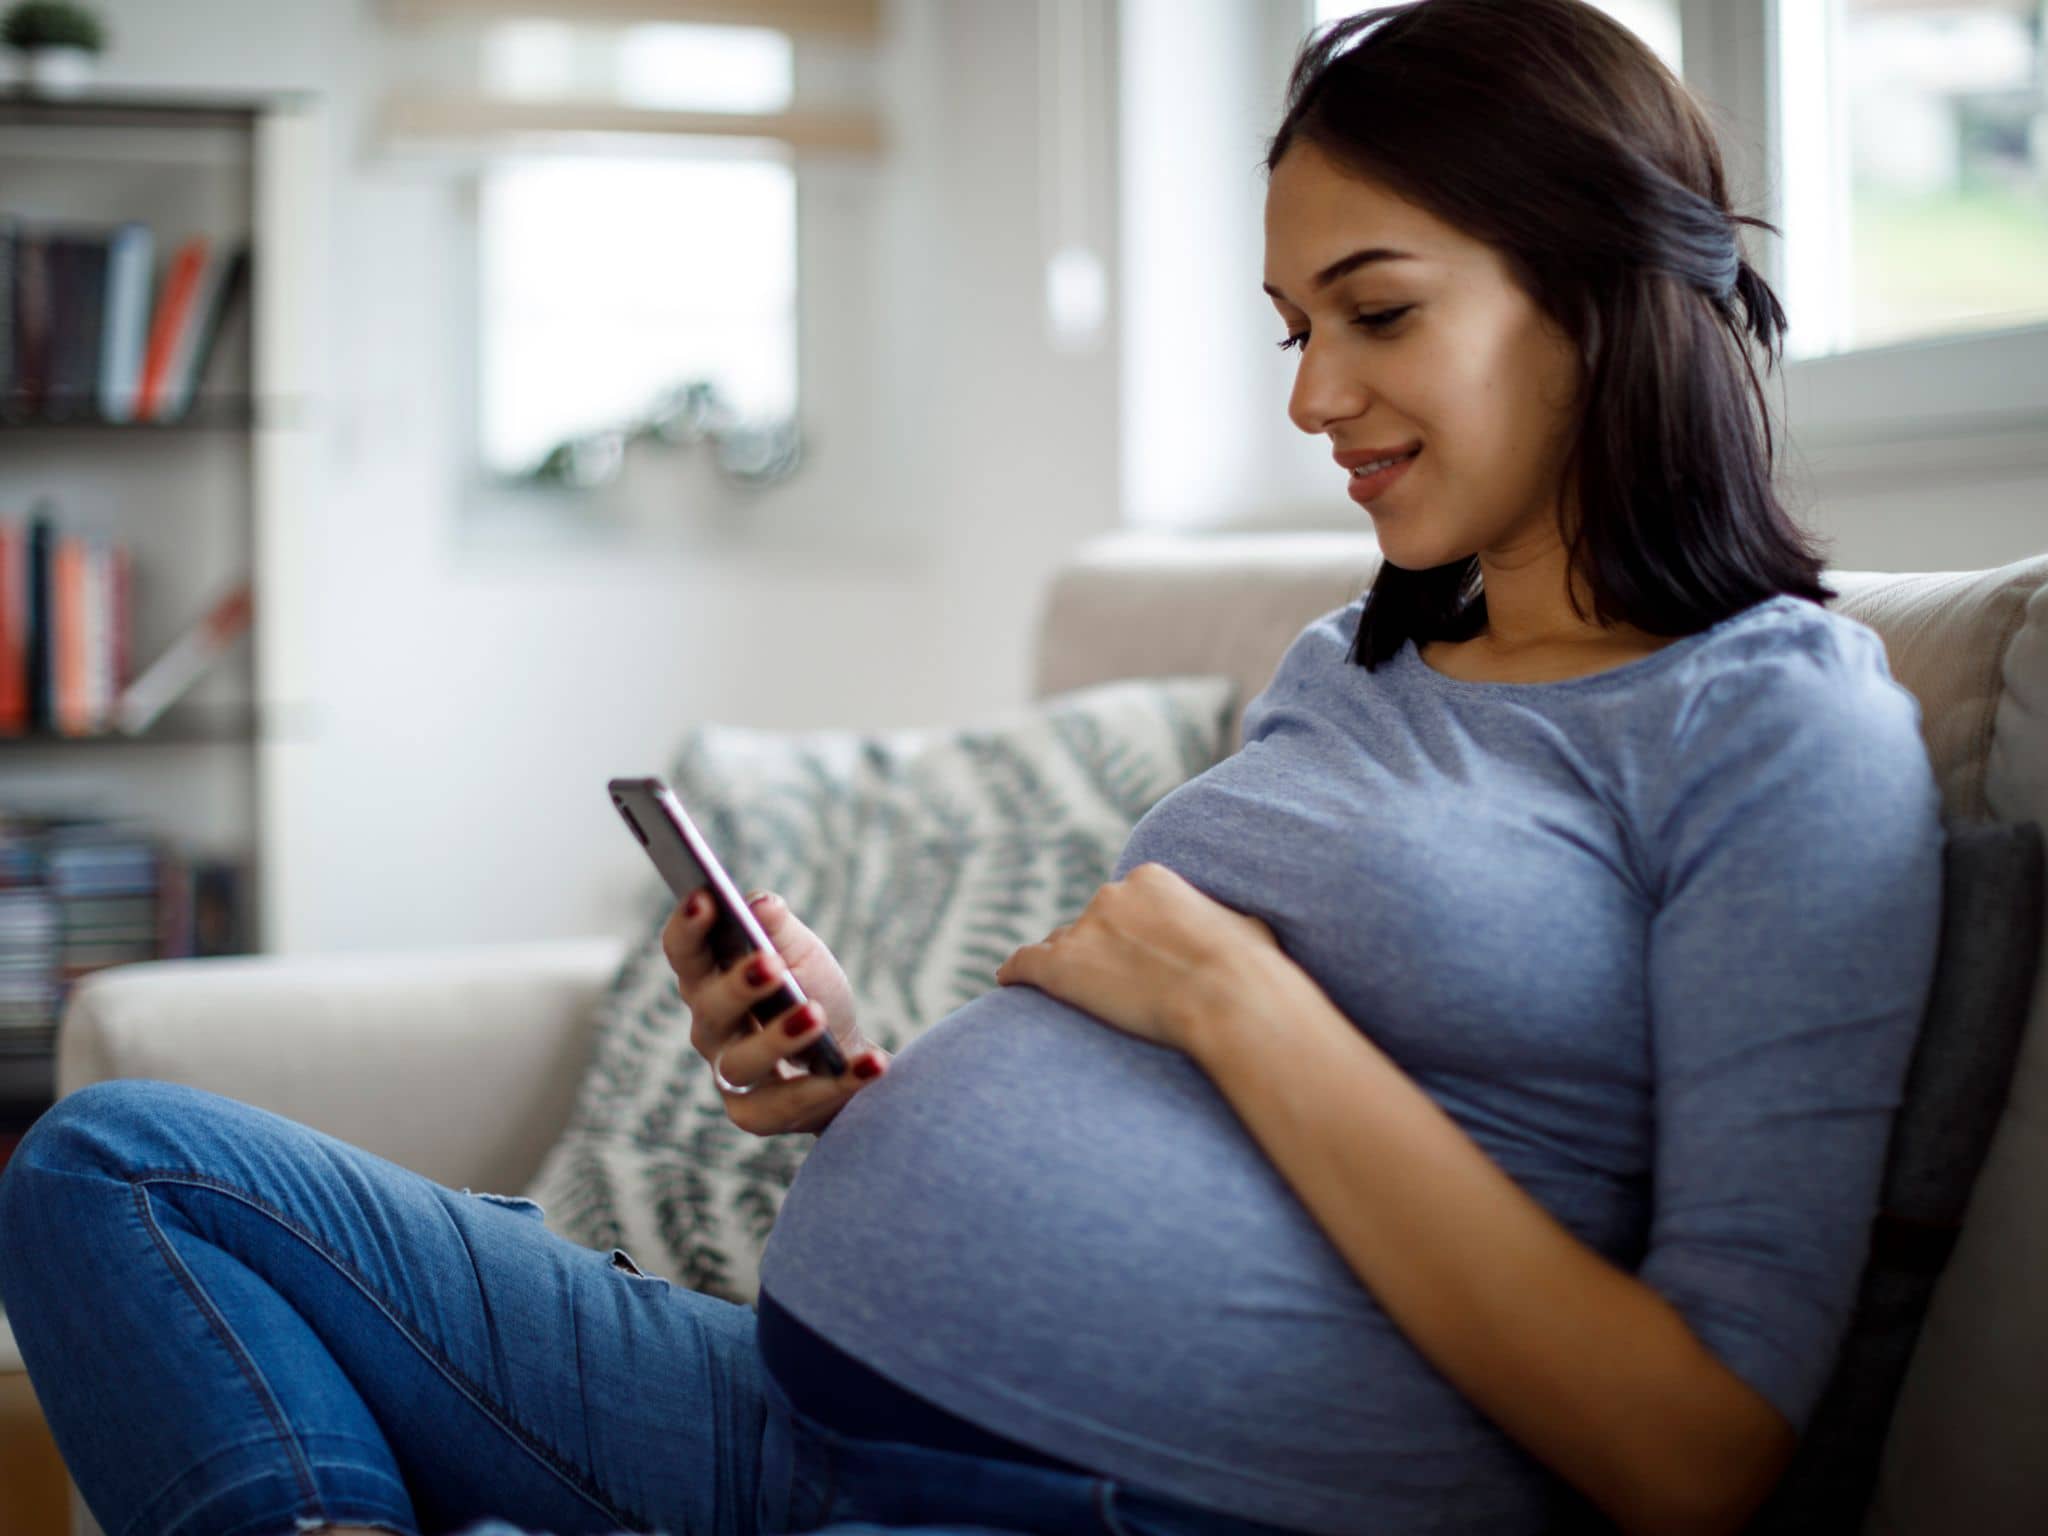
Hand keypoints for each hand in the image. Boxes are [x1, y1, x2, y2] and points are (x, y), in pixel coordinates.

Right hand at [663, 890, 889, 1136]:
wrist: (842, 1057)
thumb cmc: (811, 993)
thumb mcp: (802, 954)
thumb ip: (780, 928)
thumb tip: (761, 904)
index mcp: (710, 979)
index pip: (685, 952)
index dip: (687, 928)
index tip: (705, 899)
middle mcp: (710, 1029)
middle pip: (709, 1008)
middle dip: (738, 985)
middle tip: (770, 964)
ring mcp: (729, 1075)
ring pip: (742, 1062)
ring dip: (779, 1038)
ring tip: (816, 1015)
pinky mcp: (756, 1115)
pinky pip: (789, 1103)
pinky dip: (836, 1084)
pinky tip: (871, 1064)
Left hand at [994, 862, 1285, 1054]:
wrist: (1228, 998)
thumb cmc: (1249, 969)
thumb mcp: (1244, 925)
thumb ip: (1219, 919)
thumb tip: (1232, 926)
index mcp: (1151, 879)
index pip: (1122, 904)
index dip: (1126, 935)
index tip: (1134, 958)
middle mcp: (1110, 895)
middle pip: (1090, 924)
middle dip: (1099, 950)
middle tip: (1113, 984)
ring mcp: (1083, 930)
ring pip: (1061, 946)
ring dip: (1068, 966)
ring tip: (1072, 994)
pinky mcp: (1060, 967)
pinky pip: (1025, 964)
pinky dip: (1015, 972)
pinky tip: (1007, 982)